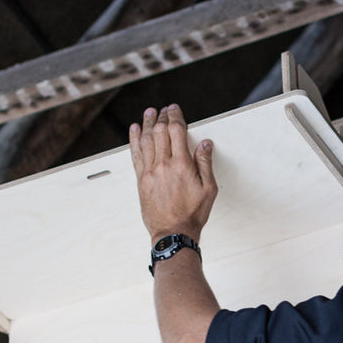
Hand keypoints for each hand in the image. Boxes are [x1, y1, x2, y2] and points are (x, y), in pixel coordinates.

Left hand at [129, 104, 216, 241]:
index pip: (177, 131)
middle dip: (162, 117)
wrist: (173, 233)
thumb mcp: (208, 189)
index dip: (175, 116)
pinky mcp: (141, 180)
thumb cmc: (192, 214)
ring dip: (148, 123)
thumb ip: (205, 163)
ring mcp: (150, 172)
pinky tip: (135, 130)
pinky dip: (134, 140)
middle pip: (160, 132)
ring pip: (147, 140)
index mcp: (182, 164)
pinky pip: (136, 155)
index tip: (174, 109)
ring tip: (149, 112)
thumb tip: (205, 143)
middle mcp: (164, 165)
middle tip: (163, 109)